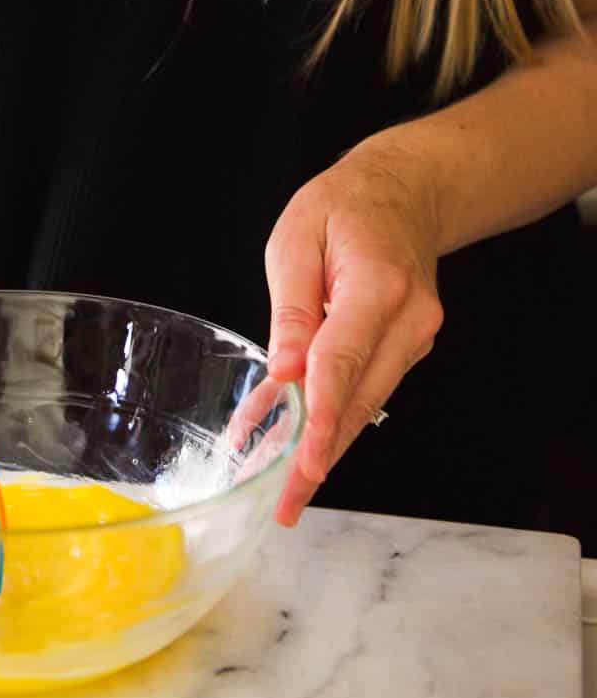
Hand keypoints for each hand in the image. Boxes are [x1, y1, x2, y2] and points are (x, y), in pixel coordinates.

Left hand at [264, 139, 443, 525]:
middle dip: (321, 457)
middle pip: (359, 399)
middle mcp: (408, 320)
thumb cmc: (345, 207)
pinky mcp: (406, 349)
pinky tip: (295, 446)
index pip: (344, 359)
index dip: (322, 414)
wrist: (407, 193)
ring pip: (365, 405)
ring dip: (325, 448)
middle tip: (286, 504)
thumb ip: (291, 306)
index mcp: (377, 286)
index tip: (305, 459)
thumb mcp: (297, 238)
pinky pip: (365, 390)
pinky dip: (333, 420)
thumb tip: (283, 371)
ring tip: (287, 493)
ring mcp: (413, 338)